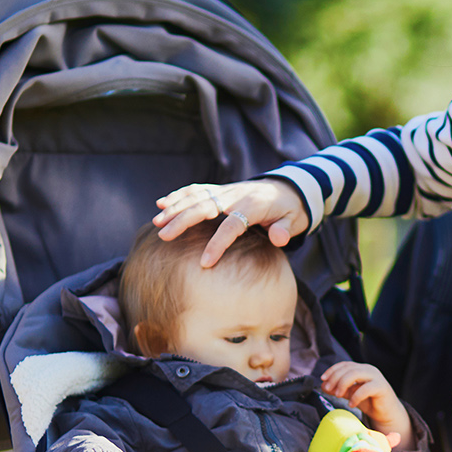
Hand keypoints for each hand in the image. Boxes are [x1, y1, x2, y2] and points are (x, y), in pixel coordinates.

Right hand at [154, 178, 308, 266]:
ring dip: (175, 207)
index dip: (218, 243)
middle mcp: (236, 195)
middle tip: (164, 236)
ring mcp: (227, 191)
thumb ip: (285, 230)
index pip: (232, 225)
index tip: (205, 262)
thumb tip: (279, 239)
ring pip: (197, 196)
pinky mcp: (221, 190)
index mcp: (255, 205)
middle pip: (206, 205)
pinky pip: (197, 190)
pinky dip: (179, 195)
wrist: (290, 188)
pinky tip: (161, 203)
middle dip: (183, 220)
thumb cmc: (290, 210)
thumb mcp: (295, 221)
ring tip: (156, 222)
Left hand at [322, 361, 410, 448]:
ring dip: (342, 384)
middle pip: (348, 368)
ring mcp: (376, 377)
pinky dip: (355, 396)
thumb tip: (323, 386)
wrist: (386, 413)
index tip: (323, 379)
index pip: (344, 364)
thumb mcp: (350, 394)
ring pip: (355, 374)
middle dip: (335, 378)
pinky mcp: (381, 387)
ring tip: (337, 395)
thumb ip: (338, 389)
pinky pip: (365, 388)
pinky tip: (351, 404)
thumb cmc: (369, 402)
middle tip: (328, 389)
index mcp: (361, 369)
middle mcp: (369, 370)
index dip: (332, 370)